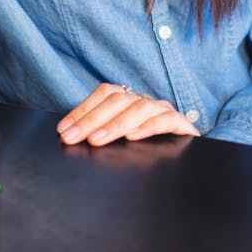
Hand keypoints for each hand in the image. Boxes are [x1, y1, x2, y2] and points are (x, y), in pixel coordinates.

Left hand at [56, 83, 199, 145]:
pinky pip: (166, 120)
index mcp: (130, 98)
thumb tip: (70, 135)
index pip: (104, 93)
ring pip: (140, 108)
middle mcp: (145, 100)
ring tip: (96, 139)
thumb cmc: (148, 147)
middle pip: (117, 101)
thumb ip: (101, 132)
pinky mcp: (182, 124)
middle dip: (91, 119)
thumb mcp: (121, 136)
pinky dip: (148, 127)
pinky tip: (132, 137)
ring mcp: (163, 110)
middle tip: (72, 137)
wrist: (188, 157)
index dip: (82, 109)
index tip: (63, 128)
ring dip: (115, 124)